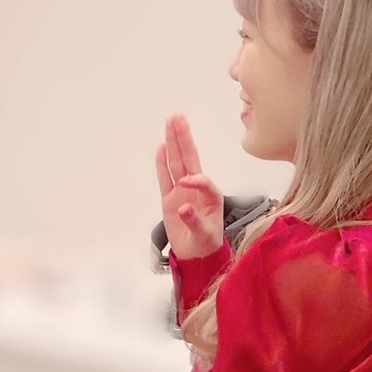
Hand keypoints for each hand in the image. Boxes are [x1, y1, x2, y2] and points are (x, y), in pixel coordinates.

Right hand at [156, 114, 223, 259]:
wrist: (196, 254)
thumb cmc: (206, 244)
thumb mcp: (205, 236)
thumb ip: (195, 221)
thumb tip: (183, 209)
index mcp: (210, 196)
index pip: (202, 180)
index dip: (196, 179)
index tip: (186, 182)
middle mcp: (196, 189)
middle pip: (189, 159)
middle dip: (183, 139)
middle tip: (178, 117)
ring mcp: (182, 192)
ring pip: (176, 163)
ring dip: (173, 144)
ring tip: (170, 123)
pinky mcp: (170, 199)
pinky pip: (165, 177)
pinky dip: (162, 163)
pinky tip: (161, 147)